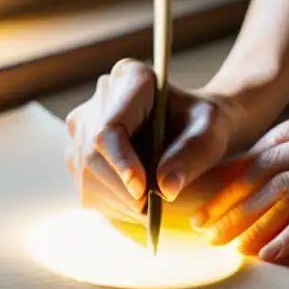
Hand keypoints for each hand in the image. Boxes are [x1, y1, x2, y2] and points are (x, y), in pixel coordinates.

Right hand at [65, 58, 238, 221]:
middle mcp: (100, 97)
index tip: (142, 191)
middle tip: (152, 211)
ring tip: (151, 210)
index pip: (110, 126)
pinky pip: (86, 187)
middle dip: (122, 190)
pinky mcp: (78, 153)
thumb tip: (167, 188)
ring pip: (86, 174)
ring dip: (118, 201)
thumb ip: (193, 154)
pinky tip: (138, 204)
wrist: (190, 129)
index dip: (121, 161)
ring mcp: (83, 125)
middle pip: (93, 153)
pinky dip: (113, 205)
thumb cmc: (202, 124)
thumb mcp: (210, 133)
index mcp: (130, 77)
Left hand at [193, 100, 288, 260]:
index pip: (274, 140)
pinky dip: (287, 239)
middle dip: (230, 197)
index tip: (215, 196)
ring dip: (248, 221)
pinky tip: (269, 256)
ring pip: (284, 190)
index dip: (239, 170)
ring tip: (227, 246)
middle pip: (269, 164)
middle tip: (206, 226)